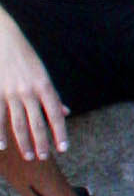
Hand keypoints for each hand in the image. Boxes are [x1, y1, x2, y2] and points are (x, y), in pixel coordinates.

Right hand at [0, 11, 69, 166]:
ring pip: (18, 124)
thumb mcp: (43, 73)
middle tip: (44, 158)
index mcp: (44, 86)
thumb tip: (65, 112)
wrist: (2, 38)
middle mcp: (29, 91)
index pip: (55, 115)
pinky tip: (2, 146)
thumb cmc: (25, 57)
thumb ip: (52, 95)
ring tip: (29, 156)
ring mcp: (11, 92)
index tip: (63, 149)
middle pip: (37, 123)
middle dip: (42, 143)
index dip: (60, 133)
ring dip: (24, 142)